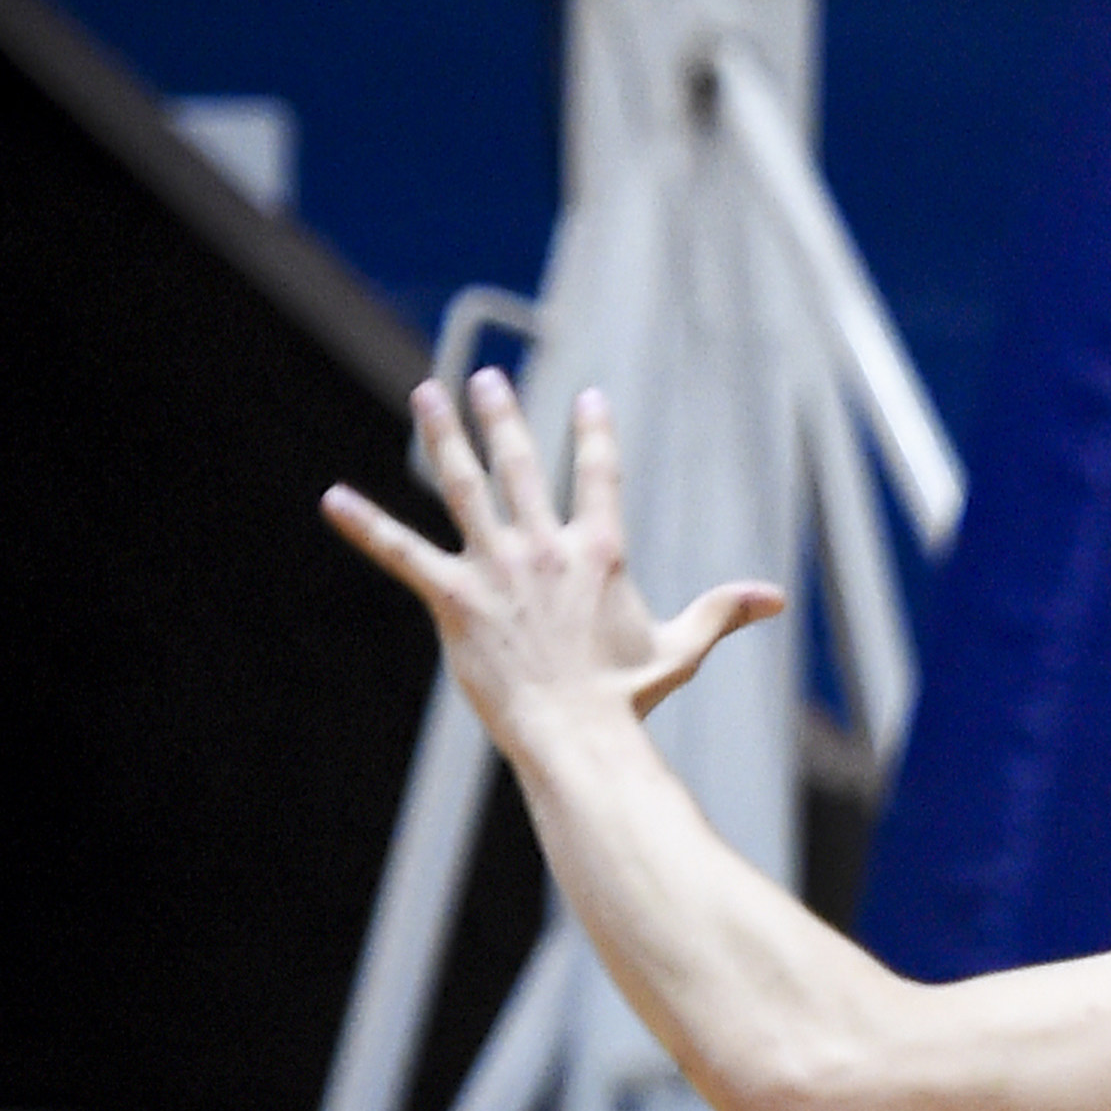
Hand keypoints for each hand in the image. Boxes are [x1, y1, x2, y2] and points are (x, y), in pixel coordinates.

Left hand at [323, 372, 783, 744]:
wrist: (577, 733)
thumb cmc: (628, 697)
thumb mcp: (680, 648)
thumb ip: (722, 611)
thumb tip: (776, 598)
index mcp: (600, 551)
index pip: (599, 474)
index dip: (596, 432)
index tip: (590, 397)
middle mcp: (546, 547)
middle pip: (521, 465)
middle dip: (503, 416)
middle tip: (487, 378)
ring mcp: (497, 568)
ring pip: (464, 486)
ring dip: (443, 436)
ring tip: (427, 393)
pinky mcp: (454, 598)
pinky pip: (402, 553)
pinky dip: (366, 525)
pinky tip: (333, 498)